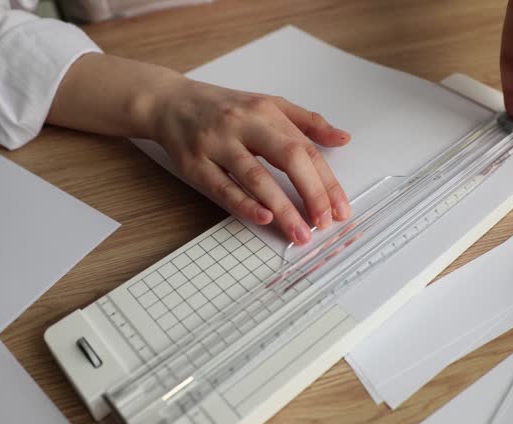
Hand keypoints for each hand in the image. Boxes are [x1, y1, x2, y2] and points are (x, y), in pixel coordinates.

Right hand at [150, 77, 351, 244]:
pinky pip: (223, 187)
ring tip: (300, 232)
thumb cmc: (223, 108)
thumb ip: (306, 122)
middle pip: (288, 158)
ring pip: (256, 177)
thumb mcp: (267, 105)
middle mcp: (244, 124)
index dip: (327, 181)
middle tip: (325, 222)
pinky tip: (264, 218)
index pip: (306, 148)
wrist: (169, 102)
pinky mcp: (195, 163)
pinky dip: (244, 204)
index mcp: (266, 111)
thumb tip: (343, 138)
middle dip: (312, 192)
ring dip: (282, 208)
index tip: (340, 208)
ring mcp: (217, 144)